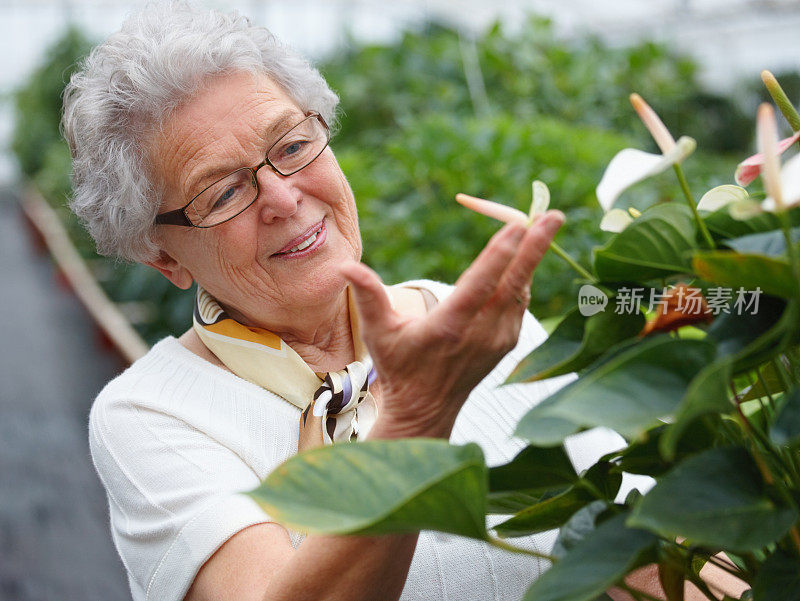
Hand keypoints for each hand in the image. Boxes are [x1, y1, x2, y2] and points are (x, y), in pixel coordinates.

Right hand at [339, 210, 564, 437]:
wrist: (427, 409)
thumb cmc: (399, 367)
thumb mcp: (378, 333)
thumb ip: (368, 296)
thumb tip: (347, 265)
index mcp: (448, 328)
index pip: (479, 286)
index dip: (500, 255)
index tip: (517, 225)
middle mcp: (480, 334)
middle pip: (513, 283)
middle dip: (535, 247)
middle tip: (555, 215)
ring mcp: (498, 339)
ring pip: (522, 290)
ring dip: (535, 256)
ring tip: (548, 222)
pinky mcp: (507, 341)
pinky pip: (521, 301)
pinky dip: (526, 275)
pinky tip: (530, 253)